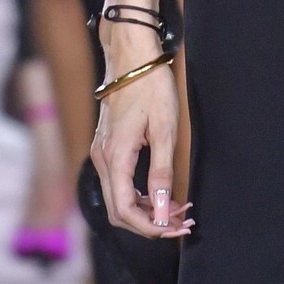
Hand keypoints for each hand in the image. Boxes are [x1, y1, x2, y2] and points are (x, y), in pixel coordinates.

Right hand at [90, 26, 190, 238]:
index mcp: (114, 156)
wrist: (131, 55)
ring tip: (178, 209)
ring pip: (117, 198)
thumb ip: (161, 172)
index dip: (150, 226)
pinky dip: (138, 195)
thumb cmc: (150, 86)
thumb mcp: (164, 129)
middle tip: (182, 222)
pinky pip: (118, 183)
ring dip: (145, 210)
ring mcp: (101, 152)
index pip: (124, 210)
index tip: (176, 228)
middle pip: (118, 210)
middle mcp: (101, 159)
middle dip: (149, 223)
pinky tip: (162, 192)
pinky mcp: (107, 147)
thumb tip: (161, 210)